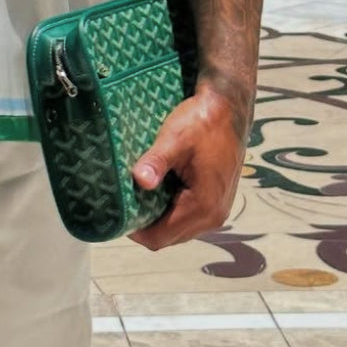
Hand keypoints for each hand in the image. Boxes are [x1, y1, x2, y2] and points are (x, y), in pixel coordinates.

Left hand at [128, 83, 245, 249]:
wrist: (228, 109)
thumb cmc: (202, 122)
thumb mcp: (174, 139)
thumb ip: (157, 162)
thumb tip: (140, 181)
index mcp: (204, 206)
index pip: (161, 237)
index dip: (136, 231)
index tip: (117, 213)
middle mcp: (214, 216)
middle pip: (169, 237)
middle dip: (146, 224)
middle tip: (125, 201)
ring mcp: (217, 210)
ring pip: (179, 228)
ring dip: (159, 216)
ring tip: (139, 194)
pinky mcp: (217, 200)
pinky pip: (189, 217)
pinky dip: (171, 209)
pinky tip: (159, 188)